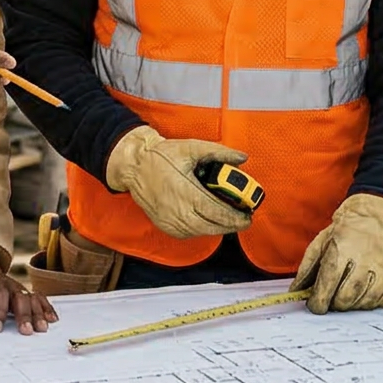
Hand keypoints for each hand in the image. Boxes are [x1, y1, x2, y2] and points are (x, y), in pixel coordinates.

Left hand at [0, 255, 55, 334]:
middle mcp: (5, 282)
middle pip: (18, 296)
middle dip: (23, 314)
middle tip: (26, 331)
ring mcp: (15, 285)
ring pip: (31, 297)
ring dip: (38, 312)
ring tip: (42, 328)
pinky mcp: (21, 290)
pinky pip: (37, 296)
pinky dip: (45, 306)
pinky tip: (52, 318)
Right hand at [104, 128, 253, 239]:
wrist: (135, 166)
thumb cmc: (162, 156)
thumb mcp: (192, 148)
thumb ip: (219, 152)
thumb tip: (241, 158)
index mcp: (186, 191)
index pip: (217, 211)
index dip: (235, 216)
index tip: (248, 215)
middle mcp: (178, 210)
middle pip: (212, 226)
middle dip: (231, 225)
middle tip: (244, 220)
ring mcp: (170, 221)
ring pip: (201, 232)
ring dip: (218, 229)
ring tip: (230, 222)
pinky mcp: (165, 226)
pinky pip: (189, 234)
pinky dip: (202, 230)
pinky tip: (211, 222)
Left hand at [291, 194, 382, 312]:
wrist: (376, 221)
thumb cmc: (345, 235)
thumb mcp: (320, 244)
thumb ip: (306, 269)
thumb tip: (296, 292)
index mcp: (342, 250)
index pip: (327, 285)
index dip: (318, 301)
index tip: (315, 305)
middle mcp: (366, 261)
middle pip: (345, 299)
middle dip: (334, 303)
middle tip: (333, 296)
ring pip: (363, 304)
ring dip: (353, 303)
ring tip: (350, 288)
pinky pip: (381, 304)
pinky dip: (371, 301)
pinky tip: (367, 288)